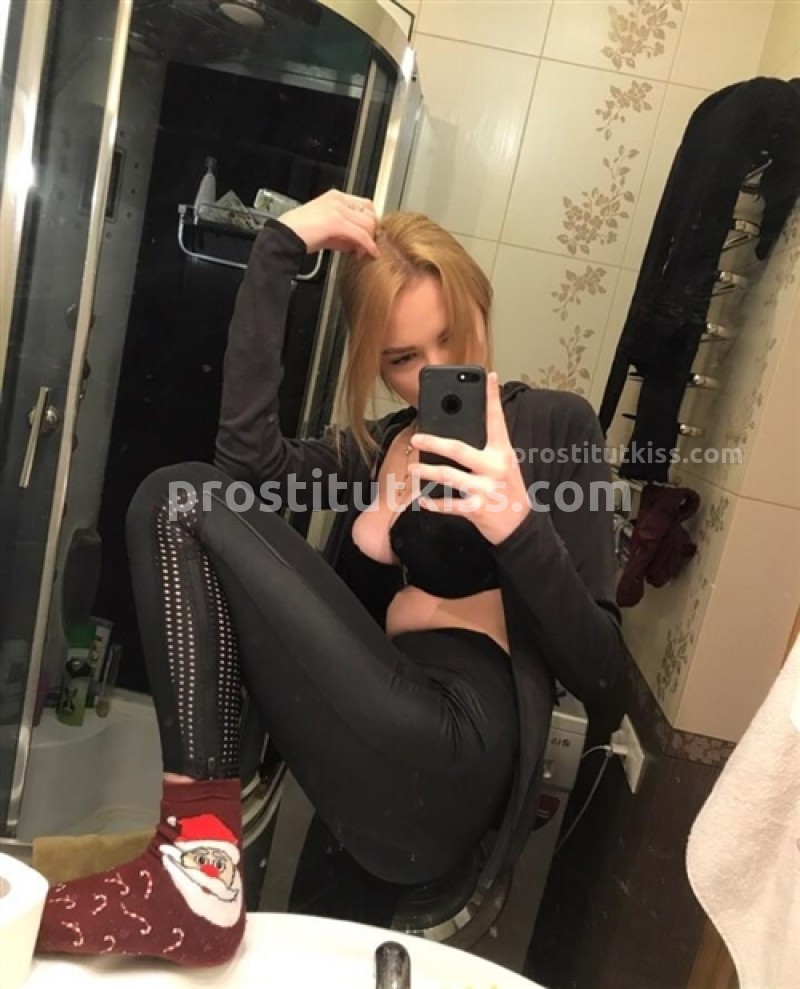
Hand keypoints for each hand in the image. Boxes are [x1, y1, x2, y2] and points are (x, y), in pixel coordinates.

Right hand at [278, 189, 378, 258]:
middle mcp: (338, 199)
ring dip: (369, 241)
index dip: (370, 222)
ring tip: (362, 253)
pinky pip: (361, 235)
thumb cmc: (300, 234)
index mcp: (335, 197)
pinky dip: (368, 246)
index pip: (365, 205)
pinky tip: (368, 254)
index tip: (368, 236)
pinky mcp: (336, 222)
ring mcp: (337, 209)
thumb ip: (343, 232)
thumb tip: (358, 243)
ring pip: (368, 224)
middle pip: (369, 213)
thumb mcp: (326, 229)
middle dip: (372, 232)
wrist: (284, 237)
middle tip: (367, 247)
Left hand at [409, 372, 530, 544]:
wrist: (521, 527)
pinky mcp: (477, 509)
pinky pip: (450, 505)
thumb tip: (458, 431)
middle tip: (416, 438)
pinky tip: (423, 500)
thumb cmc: (508, 490)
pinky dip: (434, 504)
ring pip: (449, 477)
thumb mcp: (505, 464)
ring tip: (413, 469)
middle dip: (434, 443)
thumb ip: (487, 448)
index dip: (493, 398)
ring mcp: (485, 489)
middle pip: (459, 449)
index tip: (488, 376)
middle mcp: (494, 468)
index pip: (497, 421)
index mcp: (503, 453)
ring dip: (427, 472)